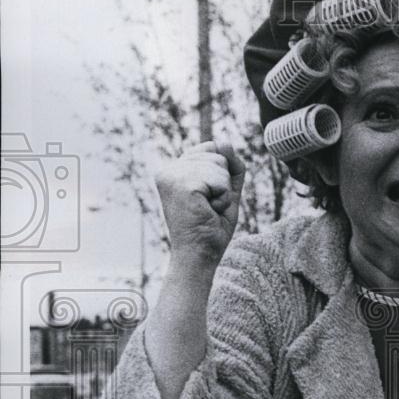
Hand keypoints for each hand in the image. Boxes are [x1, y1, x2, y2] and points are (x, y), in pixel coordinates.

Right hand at [154, 142, 245, 267]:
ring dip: (223, 192)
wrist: (199, 256)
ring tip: (207, 210)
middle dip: (223, 184)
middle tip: (208, 208)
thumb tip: (226, 142)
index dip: (222, 174)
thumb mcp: (227, 191)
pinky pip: (221, 180)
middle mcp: (168, 170)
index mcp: (174, 170)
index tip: (208, 199)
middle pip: (218, 154)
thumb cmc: (211, 229)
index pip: (212, 148)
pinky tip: (207, 211)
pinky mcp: (182, 185)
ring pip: (220, 165)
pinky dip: (222, 198)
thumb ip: (230, 167)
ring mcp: (173, 176)